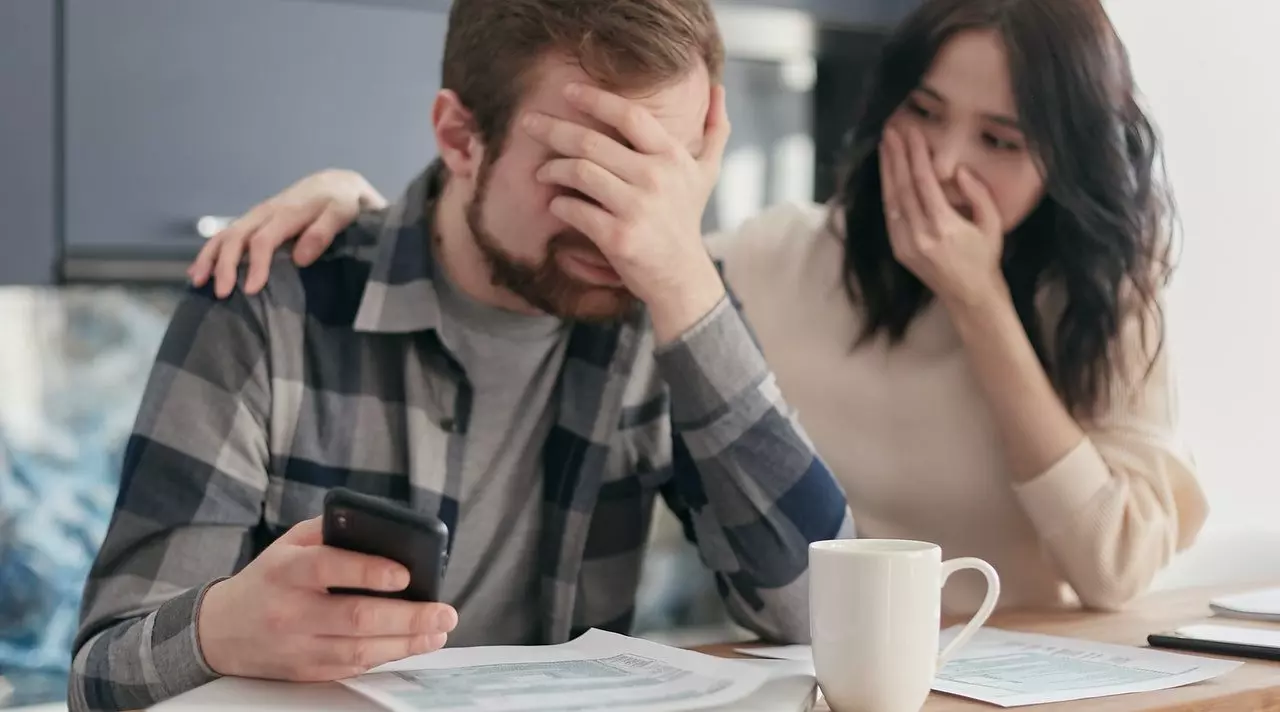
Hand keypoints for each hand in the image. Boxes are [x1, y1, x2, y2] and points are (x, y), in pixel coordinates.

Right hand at [189, 169, 384, 298]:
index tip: (250, 290)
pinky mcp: (256, 220)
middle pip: (237, 237)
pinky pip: (228, 234)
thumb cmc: (345, 202)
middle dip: (224, 264)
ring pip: (226, 234)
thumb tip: (300, 259)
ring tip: (198, 282)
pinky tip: (199, 270)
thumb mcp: (344, 212)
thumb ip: (323, 232)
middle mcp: (266, 212)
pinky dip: (211, 252)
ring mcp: (258, 216)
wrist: (337, 184)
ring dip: (209, 257)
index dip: (255, 265)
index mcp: (288, 212)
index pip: (264, 240)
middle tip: (221, 293)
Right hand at [197, 517, 456, 681]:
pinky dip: (388, 655)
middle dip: (407, 617)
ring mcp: (298, 646)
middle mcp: (290, 611)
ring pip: (359, 649)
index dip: (367, 571)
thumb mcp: (290, 544)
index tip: (405, 574)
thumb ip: (332, 530)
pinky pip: (353, 666)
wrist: (220, 630)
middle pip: (354, 618)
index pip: (328, 568)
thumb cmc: (270, 578)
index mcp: (285, 571)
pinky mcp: (306, 671)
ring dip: (407, 642)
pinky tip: (414, 644)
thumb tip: (385, 526)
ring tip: (439, 630)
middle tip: (445, 612)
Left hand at [522, 82, 730, 342]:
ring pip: (579, 172)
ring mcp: (637, 208)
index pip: (629, 116)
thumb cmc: (686, 219)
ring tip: (542, 170)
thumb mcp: (707, 173)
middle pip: (592, 142)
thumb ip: (714, 129)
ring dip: (552, 168)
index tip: (567, 90)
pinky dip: (558, 204)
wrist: (681, 276)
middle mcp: (656, 178)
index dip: (595, 99)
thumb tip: (719, 87)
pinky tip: (554, 203)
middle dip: (553, 129)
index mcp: (672, 157)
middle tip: (528, 123)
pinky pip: (575, 209)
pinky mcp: (618, 237)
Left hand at [880, 126, 1008, 311]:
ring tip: (885, 146)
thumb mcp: (992, 224)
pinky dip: (888, 192)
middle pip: (902, 187)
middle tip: (891, 131)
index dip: (915, 155)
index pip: (923, 182)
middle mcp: (919, 235)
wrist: (970, 297)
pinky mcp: (899, 250)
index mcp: (944, 227)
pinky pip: (890, 216)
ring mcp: (905, 244)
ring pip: (891, 200)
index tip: (911, 133)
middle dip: (895, 157)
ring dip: (887, 171)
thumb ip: (978, 194)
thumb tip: (958, 170)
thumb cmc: (985, 258)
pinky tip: (888, 175)